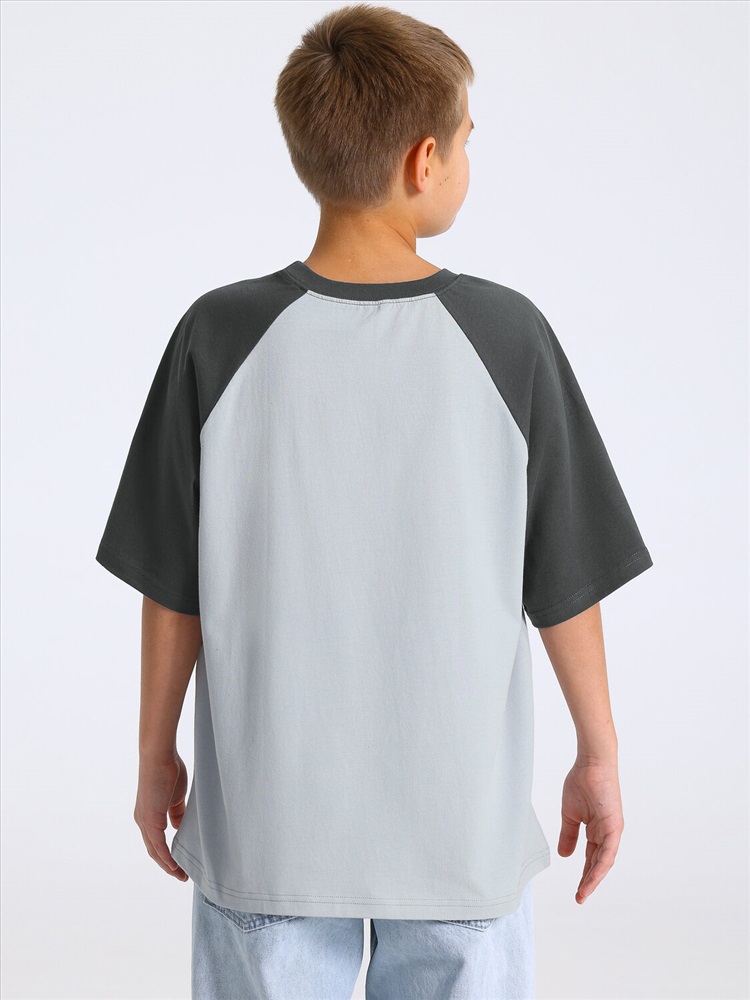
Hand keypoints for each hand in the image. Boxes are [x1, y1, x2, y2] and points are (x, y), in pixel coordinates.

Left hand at [134, 753, 189, 880]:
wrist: (159, 756)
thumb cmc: (168, 770)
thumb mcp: (175, 797)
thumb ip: (177, 813)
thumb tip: (179, 827)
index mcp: (148, 814)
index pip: (156, 841)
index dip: (167, 854)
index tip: (180, 863)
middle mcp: (143, 820)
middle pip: (154, 851)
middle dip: (168, 865)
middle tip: (182, 874)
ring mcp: (145, 821)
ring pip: (154, 851)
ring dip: (168, 865)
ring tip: (181, 874)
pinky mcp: (150, 819)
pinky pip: (157, 845)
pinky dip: (166, 858)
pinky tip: (175, 866)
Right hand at [558, 754, 623, 903]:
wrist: (591, 764)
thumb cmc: (581, 782)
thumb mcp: (570, 814)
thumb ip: (568, 834)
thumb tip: (565, 855)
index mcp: (597, 830)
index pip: (591, 857)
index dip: (584, 874)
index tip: (576, 890)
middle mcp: (607, 833)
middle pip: (598, 863)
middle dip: (588, 881)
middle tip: (579, 898)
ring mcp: (612, 831)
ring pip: (604, 862)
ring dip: (593, 878)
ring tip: (583, 893)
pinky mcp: (614, 826)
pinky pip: (608, 851)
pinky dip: (600, 866)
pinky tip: (592, 877)